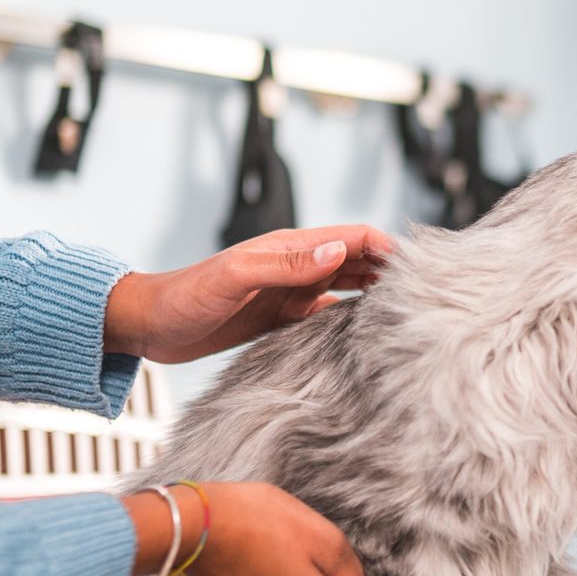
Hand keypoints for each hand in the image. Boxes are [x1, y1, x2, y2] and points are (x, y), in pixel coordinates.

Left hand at [104, 226, 393, 362]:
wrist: (150, 325)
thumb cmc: (184, 297)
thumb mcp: (234, 278)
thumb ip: (285, 264)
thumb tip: (337, 250)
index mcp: (291, 247)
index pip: (354, 237)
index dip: (389, 248)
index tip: (420, 269)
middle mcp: (297, 266)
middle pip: (359, 261)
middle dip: (392, 272)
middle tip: (426, 297)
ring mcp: (291, 292)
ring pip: (349, 287)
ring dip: (375, 296)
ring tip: (407, 316)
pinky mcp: (283, 318)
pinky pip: (328, 315)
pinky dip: (351, 322)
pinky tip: (366, 338)